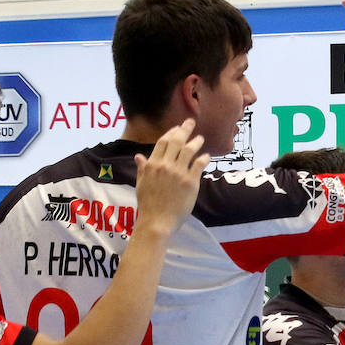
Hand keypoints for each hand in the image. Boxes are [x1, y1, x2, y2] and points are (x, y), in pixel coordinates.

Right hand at [133, 118, 206, 232]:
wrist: (157, 221)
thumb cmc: (148, 205)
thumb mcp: (140, 184)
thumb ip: (142, 168)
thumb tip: (138, 156)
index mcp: (152, 165)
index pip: (163, 142)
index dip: (171, 133)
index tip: (177, 128)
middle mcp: (165, 165)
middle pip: (176, 141)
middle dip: (184, 129)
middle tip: (191, 122)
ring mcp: (178, 173)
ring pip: (189, 150)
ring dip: (195, 142)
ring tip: (200, 139)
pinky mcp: (190, 182)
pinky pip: (198, 165)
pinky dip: (203, 158)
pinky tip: (206, 156)